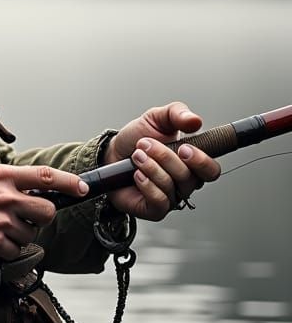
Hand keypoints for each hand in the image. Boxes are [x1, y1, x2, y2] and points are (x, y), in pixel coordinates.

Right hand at [0, 162, 88, 262]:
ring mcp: (1, 221)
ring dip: (18, 235)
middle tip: (28, 217)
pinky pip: (14, 251)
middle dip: (41, 216)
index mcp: (2, 176)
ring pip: (30, 234)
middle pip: (46, 211)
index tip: (83, 188)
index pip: (46, 176)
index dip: (70, 182)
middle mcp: (5, 197)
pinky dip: (6, 250)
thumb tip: (17, 180)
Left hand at [104, 102, 220, 220]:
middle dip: (165, 158)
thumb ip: (177, 113)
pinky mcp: (155, 209)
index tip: (184, 148)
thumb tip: (196, 120)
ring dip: (151, 167)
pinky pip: (159, 201)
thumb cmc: (136, 139)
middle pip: (189, 177)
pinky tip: (137, 174)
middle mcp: (184, 182)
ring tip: (137, 156)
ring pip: (171, 187)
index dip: (201, 161)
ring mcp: (171, 196)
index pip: (211, 170)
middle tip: (145, 144)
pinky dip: (147, 185)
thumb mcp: (156, 118)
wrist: (111, 153)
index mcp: (191, 162)